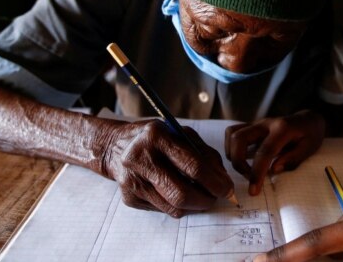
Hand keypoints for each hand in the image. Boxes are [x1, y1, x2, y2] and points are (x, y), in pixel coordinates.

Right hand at [98, 119, 233, 217]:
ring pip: (174, 207)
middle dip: (206, 200)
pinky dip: (178, 205)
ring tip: (201, 196)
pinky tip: (178, 193)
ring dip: (194, 206)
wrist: (115, 146)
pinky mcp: (129, 198)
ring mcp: (132, 181)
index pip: (193, 166)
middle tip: (216, 198)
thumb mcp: (179, 133)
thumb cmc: (155, 138)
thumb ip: (203, 153)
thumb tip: (223, 179)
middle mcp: (141, 158)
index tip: (227, 189)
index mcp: (157, 136)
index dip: (215, 182)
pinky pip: (163, 210)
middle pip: (181, 193)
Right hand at [225, 110, 324, 195]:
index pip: (264, 151)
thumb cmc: (311, 135)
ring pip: (232, 133)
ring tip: (244, 169)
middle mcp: (266, 124)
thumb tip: (274, 170)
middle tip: (247, 177)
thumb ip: (292, 159)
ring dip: (232, 154)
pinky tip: (241, 159)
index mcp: (282, 129)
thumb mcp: (309, 148)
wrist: (308, 119)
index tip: (253, 190)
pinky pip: (233, 133)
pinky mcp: (252, 126)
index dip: (256, 172)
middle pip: (239, 138)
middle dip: (238, 161)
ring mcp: (257, 123)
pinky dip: (231, 147)